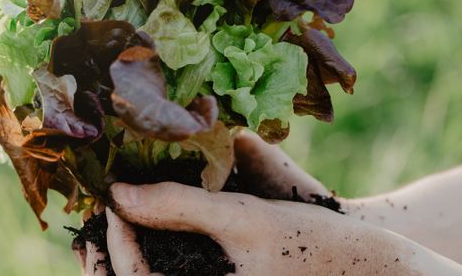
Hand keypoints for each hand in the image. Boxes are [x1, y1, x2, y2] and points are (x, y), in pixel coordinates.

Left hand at [73, 132, 320, 274]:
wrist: (370, 270)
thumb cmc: (312, 244)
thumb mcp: (244, 217)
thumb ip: (181, 206)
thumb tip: (119, 194)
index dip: (115, 243)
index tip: (112, 203)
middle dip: (108, 264)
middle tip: (92, 227)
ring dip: (127, 266)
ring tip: (112, 232)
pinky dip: (153, 269)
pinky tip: (150, 241)